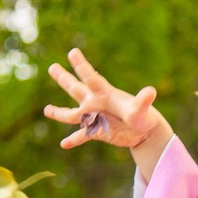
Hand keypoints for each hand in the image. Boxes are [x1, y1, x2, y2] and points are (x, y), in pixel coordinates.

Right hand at [45, 48, 171, 149]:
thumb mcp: (141, 110)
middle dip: (64, 79)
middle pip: (76, 90)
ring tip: (47, 110)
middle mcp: (96, 103)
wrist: (143, 131)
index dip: (81, 66)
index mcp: (105, 94)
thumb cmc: (143, 116)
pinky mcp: (95, 132)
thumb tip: (151, 92)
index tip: (72, 52)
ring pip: (72, 114)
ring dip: (59, 113)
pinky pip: (81, 136)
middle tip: (52, 67)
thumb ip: (142, 101)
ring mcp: (94, 117)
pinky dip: (73, 140)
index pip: (91, 78)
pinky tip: (64, 145)